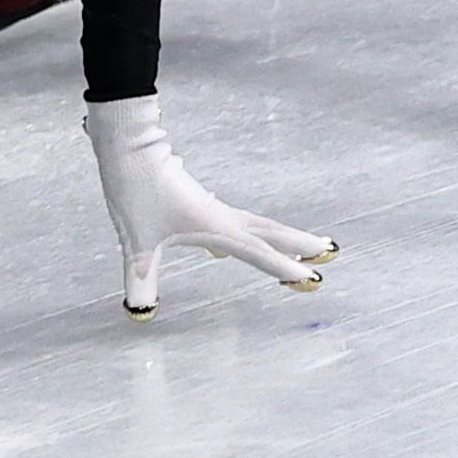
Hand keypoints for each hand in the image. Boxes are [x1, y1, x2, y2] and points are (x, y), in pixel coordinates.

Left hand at [84, 95, 334, 319]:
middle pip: (269, 230)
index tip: (312, 277)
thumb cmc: (135, 190)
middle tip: (329, 249)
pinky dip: (246, 232)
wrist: (128, 147)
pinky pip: (232, 220)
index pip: (257, 252)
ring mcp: (210, 206)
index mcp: (215, 227)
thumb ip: (141, 278)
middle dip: (299, 242)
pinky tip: (223, 246)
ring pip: (254, 223)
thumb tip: (140, 310)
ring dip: (278, 234)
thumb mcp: (137, 241)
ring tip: (299, 243)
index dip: (284, 266)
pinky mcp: (197, 200)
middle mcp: (220, 216)